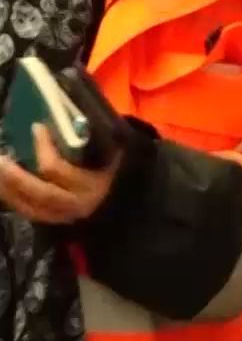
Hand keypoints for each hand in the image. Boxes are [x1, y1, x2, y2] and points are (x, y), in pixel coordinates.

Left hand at [0, 123, 118, 224]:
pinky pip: (29, 212)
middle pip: (39, 191)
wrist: (129, 203)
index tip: (37, 127)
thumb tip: (68, 119)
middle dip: (14, 175)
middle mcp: (78, 205)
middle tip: (0, 159)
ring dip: (8, 189)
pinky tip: (5, 185)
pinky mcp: (56, 221)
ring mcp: (65, 217)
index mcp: (92, 186)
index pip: (57, 169)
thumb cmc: (121, 169)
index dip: (43, 147)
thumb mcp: (114, 153)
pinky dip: (13, 199)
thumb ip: (94, 139)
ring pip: (28, 206)